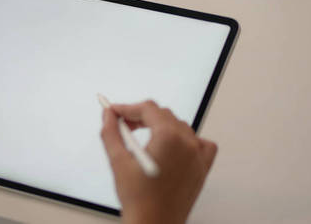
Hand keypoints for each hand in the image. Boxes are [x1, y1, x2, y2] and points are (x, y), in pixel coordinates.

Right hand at [101, 100, 217, 223]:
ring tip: (143, 137)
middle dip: (141, 117)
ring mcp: (198, 156)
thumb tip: (108, 116)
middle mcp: (188, 144)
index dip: (127, 108)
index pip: (148, 109)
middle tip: (123, 124)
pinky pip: (200, 143)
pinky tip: (172, 147)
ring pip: (180, 126)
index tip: (115, 112)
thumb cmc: (140, 201)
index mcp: (169, 138)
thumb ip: (111, 132)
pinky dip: (187, 140)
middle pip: (163, 115)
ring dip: (161, 126)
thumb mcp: (118, 162)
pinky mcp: (202, 168)